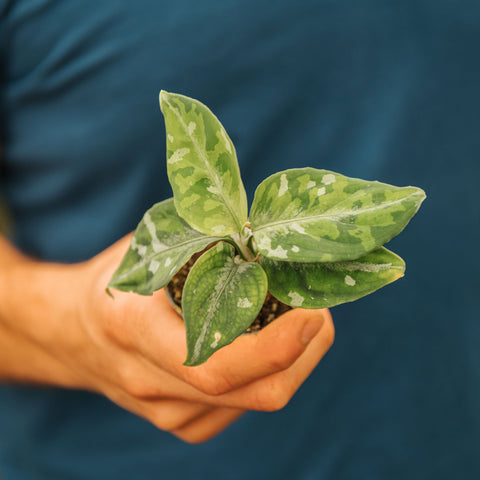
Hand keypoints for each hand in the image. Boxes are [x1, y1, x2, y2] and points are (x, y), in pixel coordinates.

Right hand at [4, 235, 333, 443]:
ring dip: (291, 364)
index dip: (279, 344)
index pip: (217, 362)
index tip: (314, 310)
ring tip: (299, 322)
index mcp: (133, 328)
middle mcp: (148, 382)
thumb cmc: (113, 279)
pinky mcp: (178, 423)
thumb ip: (205, 243)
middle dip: (303, 355)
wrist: (70, 331)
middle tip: (320, 313)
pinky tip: (264, 346)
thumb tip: (269, 240)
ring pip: (252, 403)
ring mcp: (163, 412)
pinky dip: (265, 377)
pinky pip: (239, 409)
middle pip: (252, 392)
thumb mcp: (148, 246)